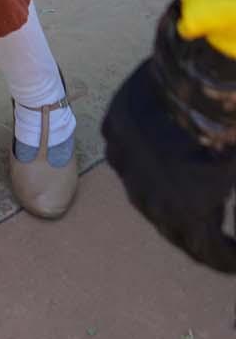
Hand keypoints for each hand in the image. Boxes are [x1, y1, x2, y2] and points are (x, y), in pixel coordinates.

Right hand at [103, 53, 235, 272]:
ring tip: (187, 198)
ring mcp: (126, 165)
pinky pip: (128, 159)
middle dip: (197, 235)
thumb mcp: (235, 171)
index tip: (234, 258)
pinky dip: (146, 165)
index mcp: (187, 214)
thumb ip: (225, 197)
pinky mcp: (115, 134)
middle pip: (173, 230)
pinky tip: (162, 159)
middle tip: (215, 234)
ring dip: (168, 203)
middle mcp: (150, 198)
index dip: (226, 259)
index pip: (208, 253)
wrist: (194, 79)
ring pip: (145, 196)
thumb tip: (225, 200)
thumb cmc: (227, 131)